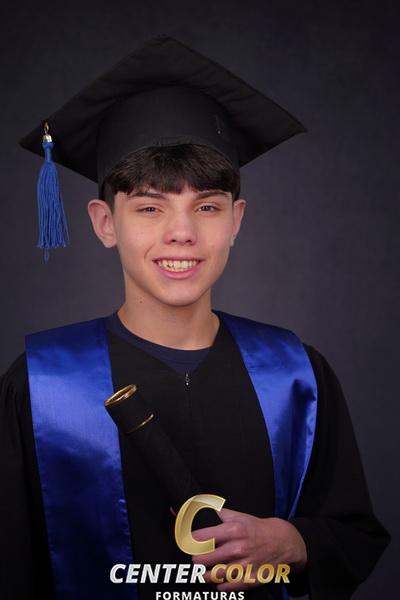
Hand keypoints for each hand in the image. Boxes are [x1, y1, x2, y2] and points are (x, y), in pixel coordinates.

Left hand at [191, 507, 306, 590]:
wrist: (283, 542)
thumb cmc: (256, 528)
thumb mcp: (238, 515)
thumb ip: (216, 510)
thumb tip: (194, 504)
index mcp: (232, 530)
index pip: (200, 538)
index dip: (189, 541)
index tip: (187, 543)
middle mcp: (237, 548)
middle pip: (203, 559)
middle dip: (196, 559)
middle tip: (197, 558)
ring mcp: (244, 565)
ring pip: (213, 575)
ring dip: (205, 574)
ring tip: (204, 570)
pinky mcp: (250, 579)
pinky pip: (227, 587)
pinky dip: (219, 585)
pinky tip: (219, 580)